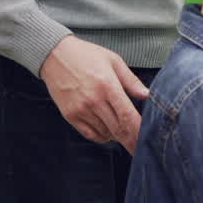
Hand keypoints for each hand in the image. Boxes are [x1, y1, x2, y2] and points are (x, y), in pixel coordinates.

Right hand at [39, 36, 150, 153]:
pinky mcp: (70, 115)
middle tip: (139, 147)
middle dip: (131, 140)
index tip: (147, 139)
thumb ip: (131, 80)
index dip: (138, 131)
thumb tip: (148, 95)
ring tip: (123, 133)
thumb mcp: (113, 60)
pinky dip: (102, 136)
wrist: (54, 55)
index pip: (127, 116)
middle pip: (118, 129)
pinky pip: (90, 134)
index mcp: (108, 85)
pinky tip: (107, 132)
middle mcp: (94, 100)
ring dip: (117, 136)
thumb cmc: (85, 55)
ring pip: (105, 133)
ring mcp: (81, 109)